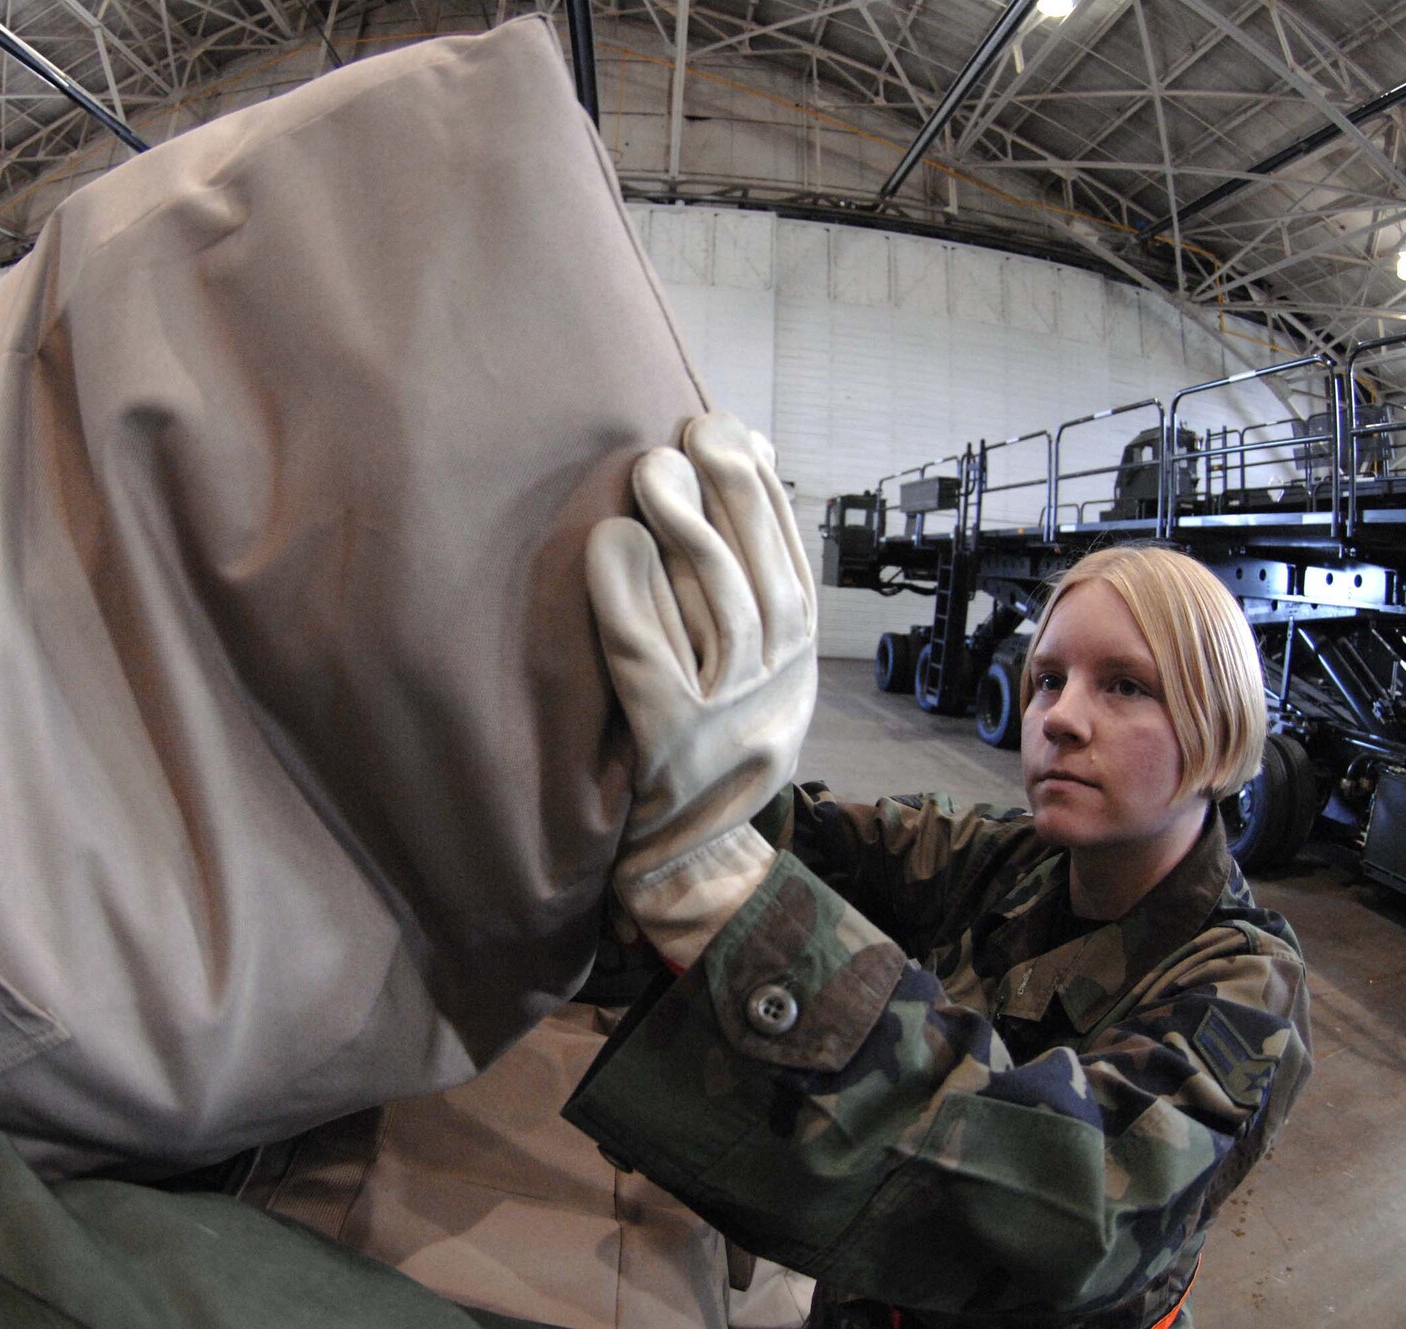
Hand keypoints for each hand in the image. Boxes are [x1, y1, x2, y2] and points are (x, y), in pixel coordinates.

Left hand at [587, 413, 816, 967]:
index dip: (760, 491)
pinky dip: (629, 597)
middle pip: (761, 573)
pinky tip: (608, 541)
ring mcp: (728, 719)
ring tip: (651, 468)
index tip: (728, 429)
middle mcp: (776, 689)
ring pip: (720, 607)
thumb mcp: (750, 680)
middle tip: (690, 432)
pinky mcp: (670, 746)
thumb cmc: (703, 757)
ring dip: (687, 529)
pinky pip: (649, 658)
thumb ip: (749, 597)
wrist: (688, 873)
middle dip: (730, 494)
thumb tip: (748, 476)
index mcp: (797, 667)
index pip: (791, 561)